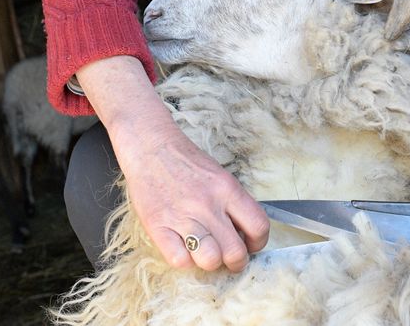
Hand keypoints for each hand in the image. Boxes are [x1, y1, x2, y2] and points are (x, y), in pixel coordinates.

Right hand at [74, 55, 269, 272]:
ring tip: (205, 253)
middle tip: (228, 258)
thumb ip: (233, 204)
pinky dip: (184, 261)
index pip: (258, 227)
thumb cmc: (186, 162)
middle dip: (235, 262)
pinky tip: (183, 248)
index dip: (258, 244)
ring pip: (210, 260)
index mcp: (227, 189)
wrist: (150, 147)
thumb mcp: (220, 176)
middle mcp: (208, 204)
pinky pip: (179, 260)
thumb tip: (245, 234)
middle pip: (235, 252)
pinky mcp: (158, 226)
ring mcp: (183, 216)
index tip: (250, 245)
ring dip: (210, 262)